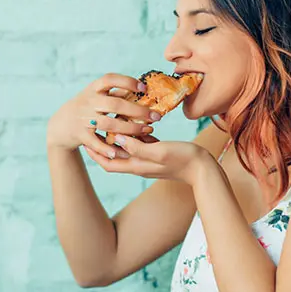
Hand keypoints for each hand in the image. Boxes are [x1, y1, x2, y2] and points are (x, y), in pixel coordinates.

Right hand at [46, 73, 162, 157]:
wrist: (60, 125)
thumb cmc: (86, 107)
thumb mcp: (96, 95)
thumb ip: (115, 92)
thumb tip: (142, 87)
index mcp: (93, 89)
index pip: (109, 79)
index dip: (127, 82)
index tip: (143, 87)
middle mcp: (88, 102)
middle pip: (115, 105)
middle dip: (138, 111)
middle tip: (156, 116)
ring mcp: (83, 119)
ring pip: (109, 124)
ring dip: (130, 129)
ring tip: (147, 131)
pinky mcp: (80, 135)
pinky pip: (97, 143)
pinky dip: (109, 148)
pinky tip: (123, 152)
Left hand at [83, 134, 214, 184]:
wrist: (204, 169)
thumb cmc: (184, 159)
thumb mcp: (159, 151)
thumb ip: (138, 147)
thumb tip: (118, 140)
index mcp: (137, 166)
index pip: (108, 163)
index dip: (95, 153)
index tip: (86, 139)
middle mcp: (140, 165)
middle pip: (115, 156)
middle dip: (104, 144)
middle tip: (96, 128)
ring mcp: (150, 160)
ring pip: (128, 149)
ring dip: (120, 137)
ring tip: (113, 122)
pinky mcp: (159, 154)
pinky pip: (142, 144)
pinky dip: (135, 135)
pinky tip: (136, 123)